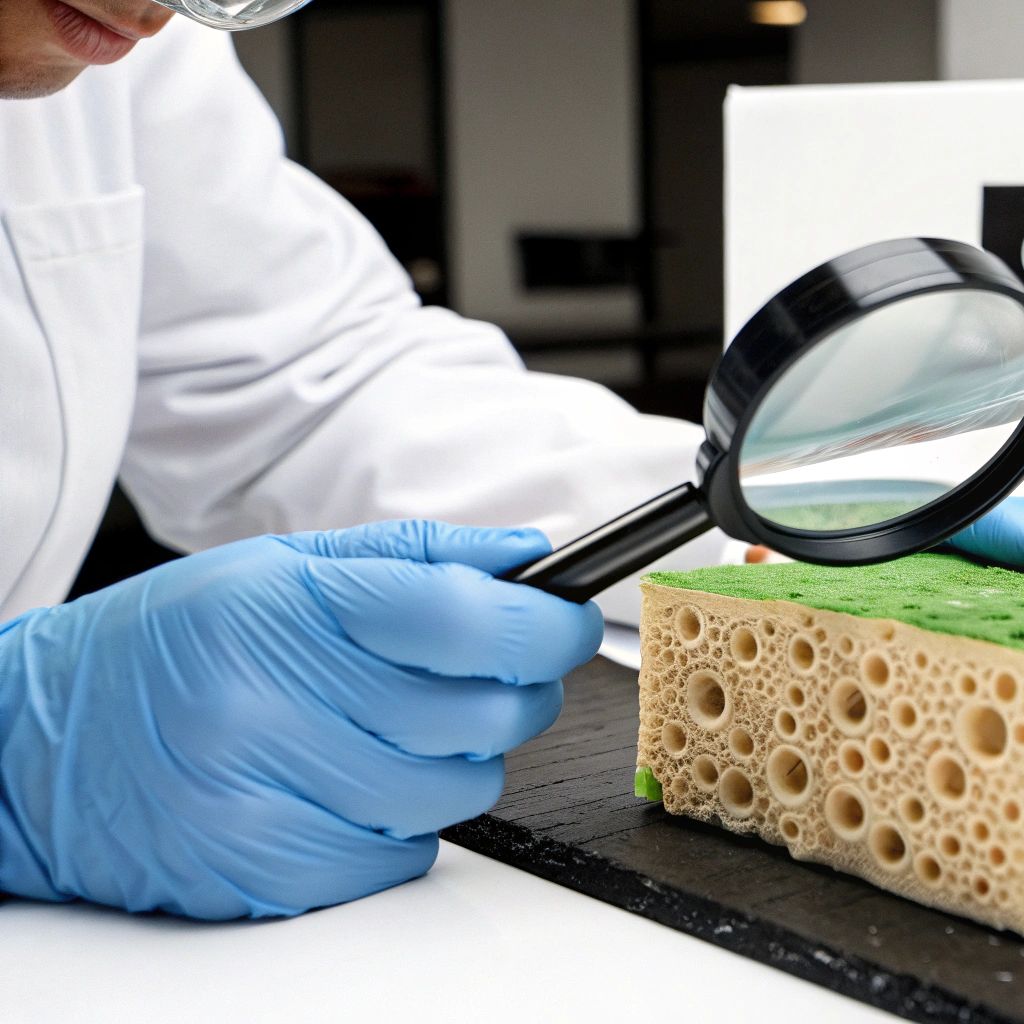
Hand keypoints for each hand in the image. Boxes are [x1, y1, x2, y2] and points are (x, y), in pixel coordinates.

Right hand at [0, 521, 601, 918]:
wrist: (31, 748)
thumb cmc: (166, 645)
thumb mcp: (278, 565)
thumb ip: (416, 557)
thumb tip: (533, 558)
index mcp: (283, 605)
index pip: (466, 619)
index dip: (546, 626)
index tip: (565, 624)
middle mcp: (268, 699)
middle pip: (481, 715)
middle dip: (513, 694)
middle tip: (486, 678)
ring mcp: (261, 794)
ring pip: (455, 794)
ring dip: (456, 764)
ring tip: (393, 732)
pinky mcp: (261, 869)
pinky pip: (401, 858)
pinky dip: (399, 826)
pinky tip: (347, 787)